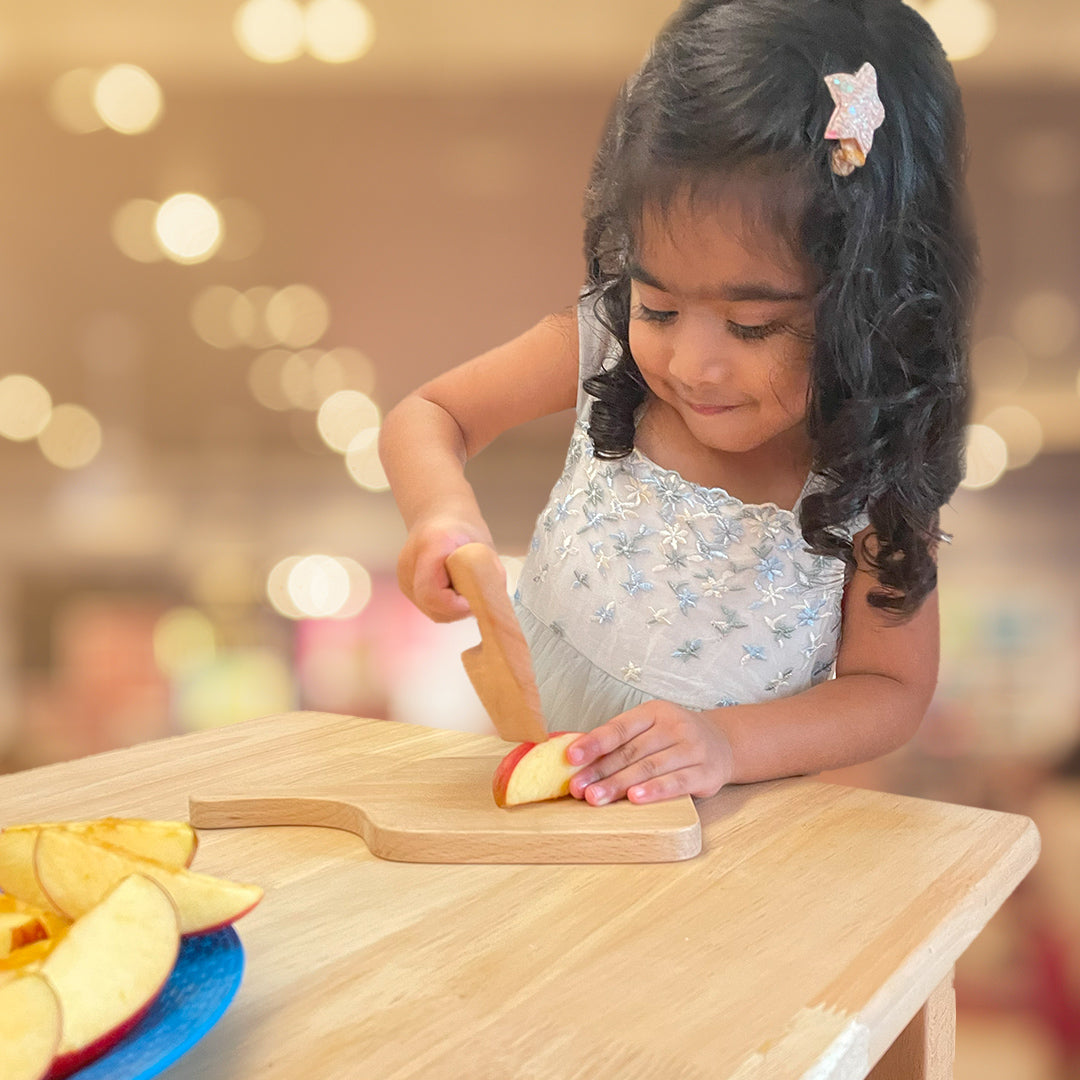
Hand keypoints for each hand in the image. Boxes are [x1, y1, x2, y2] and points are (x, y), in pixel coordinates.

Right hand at [397, 518, 492, 621]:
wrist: (438, 515)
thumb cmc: (463, 528)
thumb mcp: (483, 547)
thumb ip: (490, 575)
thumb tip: (494, 604)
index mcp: (430, 547)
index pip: (432, 593)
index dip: (455, 605)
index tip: (473, 599)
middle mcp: (409, 564)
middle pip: (431, 605)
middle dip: (458, 609)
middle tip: (474, 596)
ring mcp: (404, 577)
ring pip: (430, 610)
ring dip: (453, 609)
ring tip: (465, 589)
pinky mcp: (406, 586)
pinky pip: (428, 606)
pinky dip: (445, 605)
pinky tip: (454, 589)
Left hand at [566, 700, 734, 804]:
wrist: (724, 743)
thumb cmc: (674, 739)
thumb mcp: (650, 729)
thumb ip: (620, 741)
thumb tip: (579, 761)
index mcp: (654, 712)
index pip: (619, 728)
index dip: (594, 742)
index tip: (571, 757)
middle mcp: (674, 726)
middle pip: (631, 751)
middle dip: (600, 771)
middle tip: (577, 788)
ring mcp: (692, 748)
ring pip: (650, 767)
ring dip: (620, 784)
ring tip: (596, 797)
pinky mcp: (706, 772)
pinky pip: (677, 783)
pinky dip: (654, 791)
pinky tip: (635, 798)